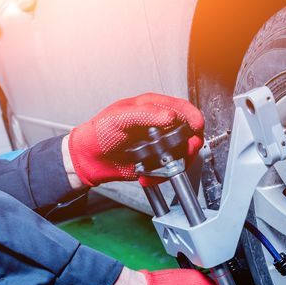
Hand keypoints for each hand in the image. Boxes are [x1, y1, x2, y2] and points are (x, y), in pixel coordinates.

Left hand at [68, 93, 203, 186]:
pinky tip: (148, 175)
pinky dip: (162, 176)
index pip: (182, 109)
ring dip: (176, 163)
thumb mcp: (120, 117)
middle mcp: (159, 126)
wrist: (89, 159)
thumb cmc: (99, 132)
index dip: (193, 118)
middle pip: (189, 133)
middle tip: (185, 151)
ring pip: (182, 154)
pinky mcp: (155, 163)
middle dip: (189, 145)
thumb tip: (170, 116)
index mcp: (153, 108)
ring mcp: (159, 145)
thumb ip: (146, 114)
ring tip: (161, 167)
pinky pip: (169, 171)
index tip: (196, 128)